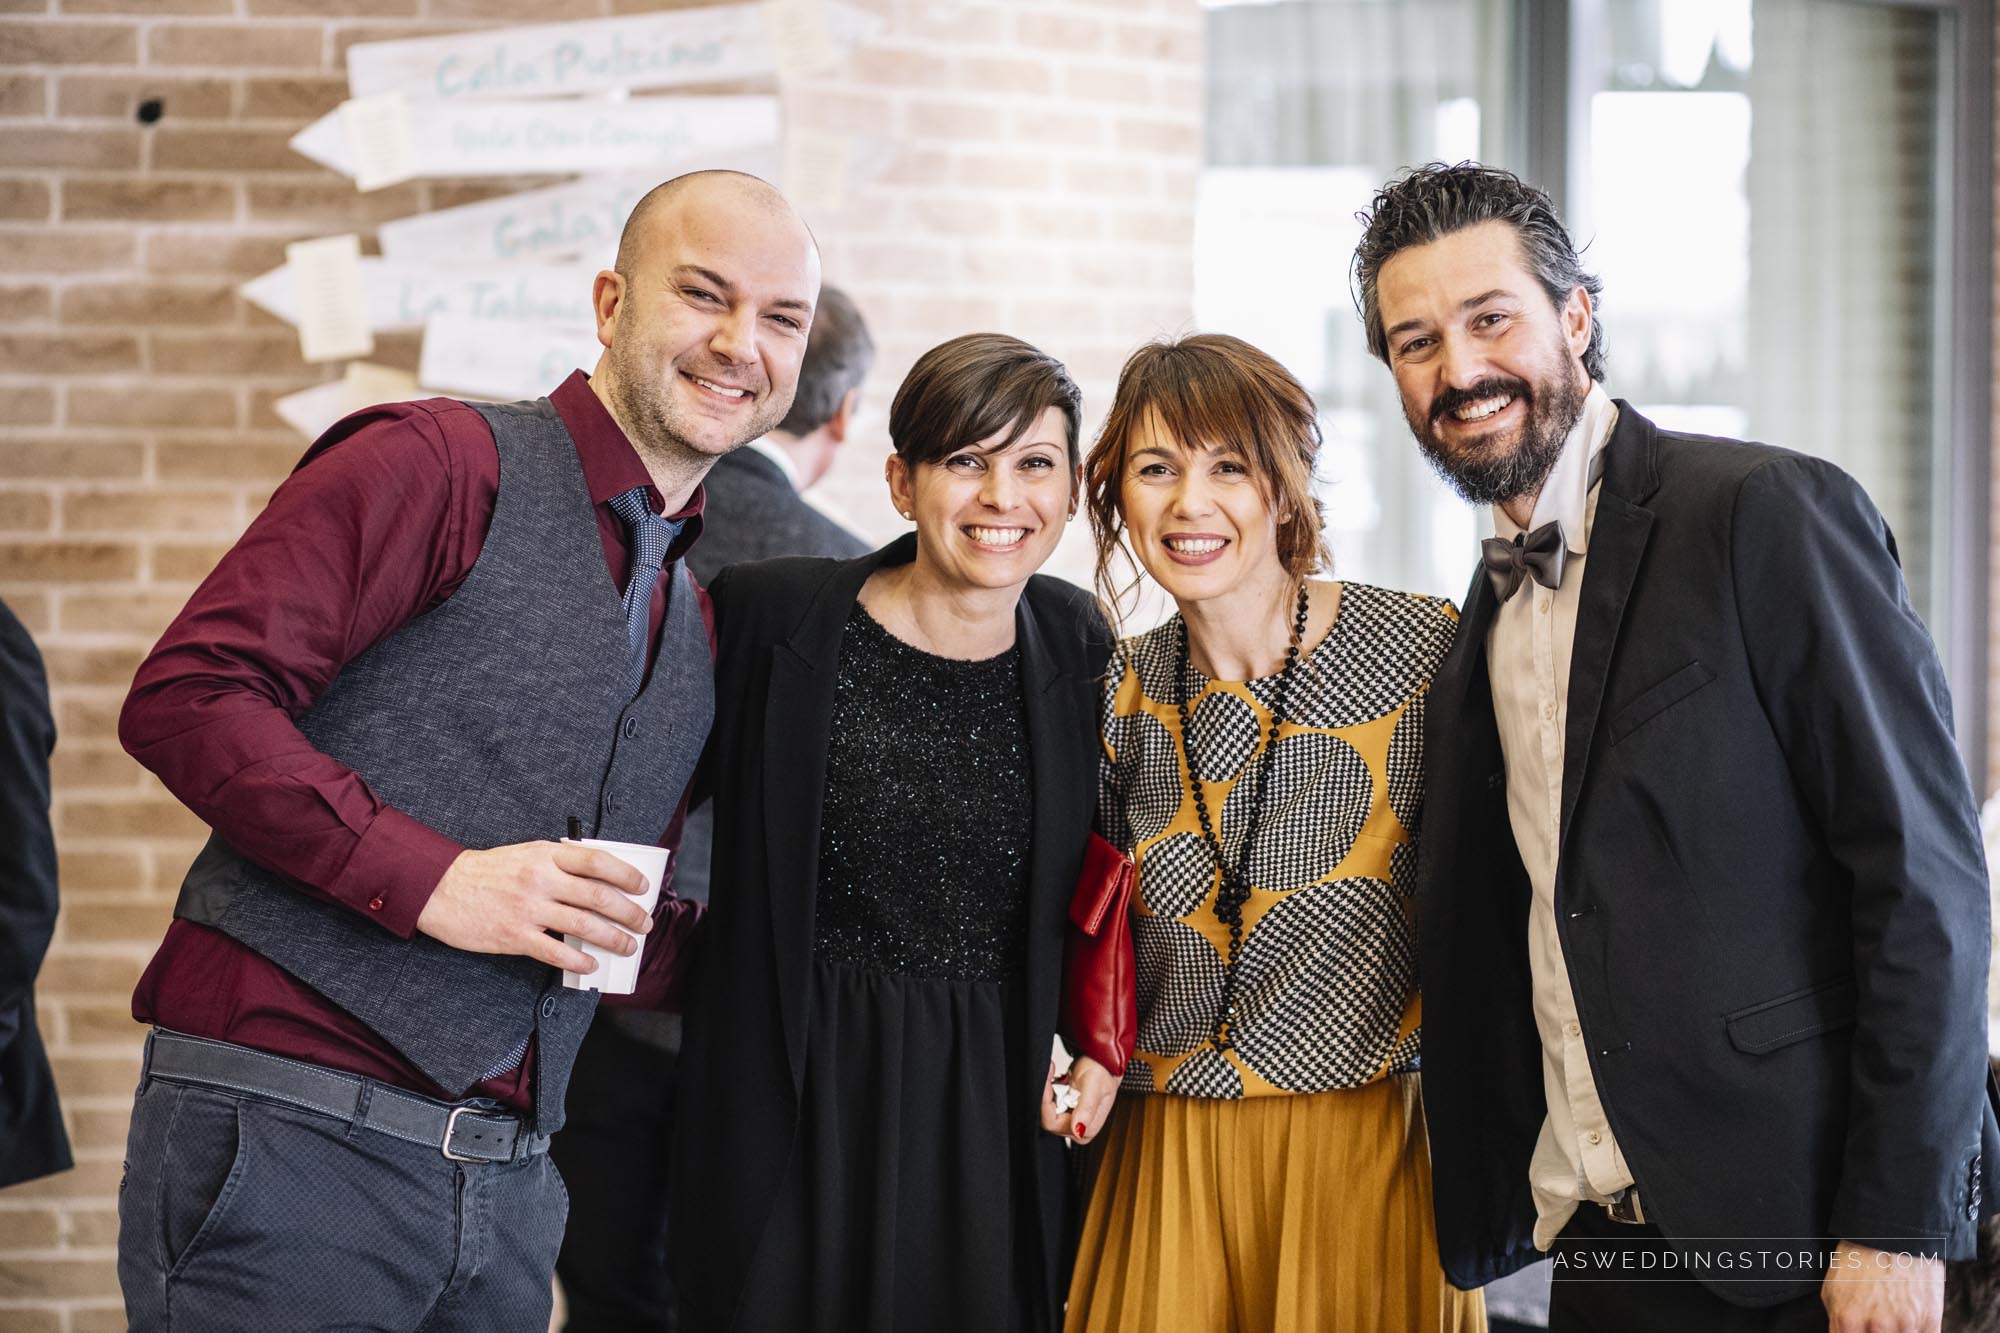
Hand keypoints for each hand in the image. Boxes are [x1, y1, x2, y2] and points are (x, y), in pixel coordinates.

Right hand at [416, 841, 651, 972]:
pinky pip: (555, 952)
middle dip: (628, 913)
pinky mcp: (514, 936)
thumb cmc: (489, 871)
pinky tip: (591, 964)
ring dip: (612, 939)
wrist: (441, 888)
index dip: (626, 875)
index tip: (642, 888)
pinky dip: (579, 960)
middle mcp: (540, 879)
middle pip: (597, 896)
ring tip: (626, 947)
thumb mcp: (527, 853)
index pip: (597, 861)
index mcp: (546, 855)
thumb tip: (599, 880)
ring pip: (583, 926)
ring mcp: (528, 908)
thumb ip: (560, 863)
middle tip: (643, 924)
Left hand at [1040, 1053, 1120, 1144]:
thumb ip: (1087, 1108)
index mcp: (1087, 1130)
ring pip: (1046, 1112)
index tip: (1047, 1083)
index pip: (1053, 1123)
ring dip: (1046, 1092)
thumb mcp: (1095, 1088)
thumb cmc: (1103, 1075)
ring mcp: (1070, 1123)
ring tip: (1052, 1075)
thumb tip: (1079, 1130)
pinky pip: (1047, 1106)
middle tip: (1049, 1075)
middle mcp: (1078, 1131)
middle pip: (1047, 1118)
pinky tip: (1054, 1081)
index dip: (1046, 1103)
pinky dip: (1048, 1092)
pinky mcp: (1064, 1115)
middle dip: (1046, 1096)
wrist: (1104, 1066)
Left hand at [1820, 1240, 1942, 1332]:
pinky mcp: (1930, 1322)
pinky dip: (1914, 1332)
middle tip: (1874, 1324)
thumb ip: (1837, 1321)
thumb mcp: (1833, 1288)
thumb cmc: (1859, 1261)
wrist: (1893, 1235)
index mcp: (1847, 1318)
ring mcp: (1905, 1325)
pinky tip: (1908, 1321)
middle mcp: (1877, 1326)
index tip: (1856, 1331)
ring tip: (1890, 1315)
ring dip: (1895, 1332)